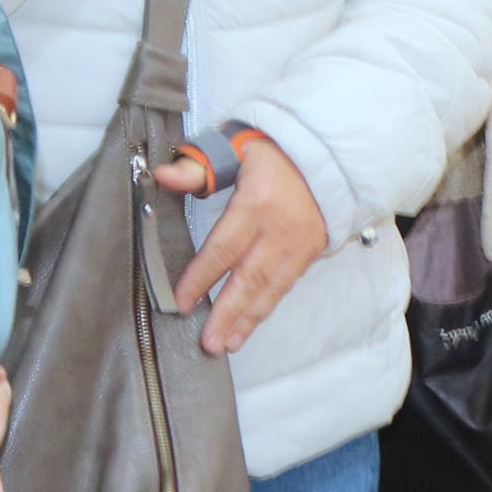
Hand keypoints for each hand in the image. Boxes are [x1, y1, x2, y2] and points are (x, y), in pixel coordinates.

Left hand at [167, 132, 328, 353]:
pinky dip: (265, 309)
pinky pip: (284, 286)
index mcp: (256, 202)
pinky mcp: (310, 253)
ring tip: (227, 343)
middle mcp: (280, 229)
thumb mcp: (234, 148)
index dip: (202, 277)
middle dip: (227, 312)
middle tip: (208, 342)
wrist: (329, 155)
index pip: (224, 247)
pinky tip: (248, 326)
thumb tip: (162, 176)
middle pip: (249, 277)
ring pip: (270, 288)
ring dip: (247, 320)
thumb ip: (198, 168)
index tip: (182, 301)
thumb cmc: (274, 153)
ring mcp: (298, 244)